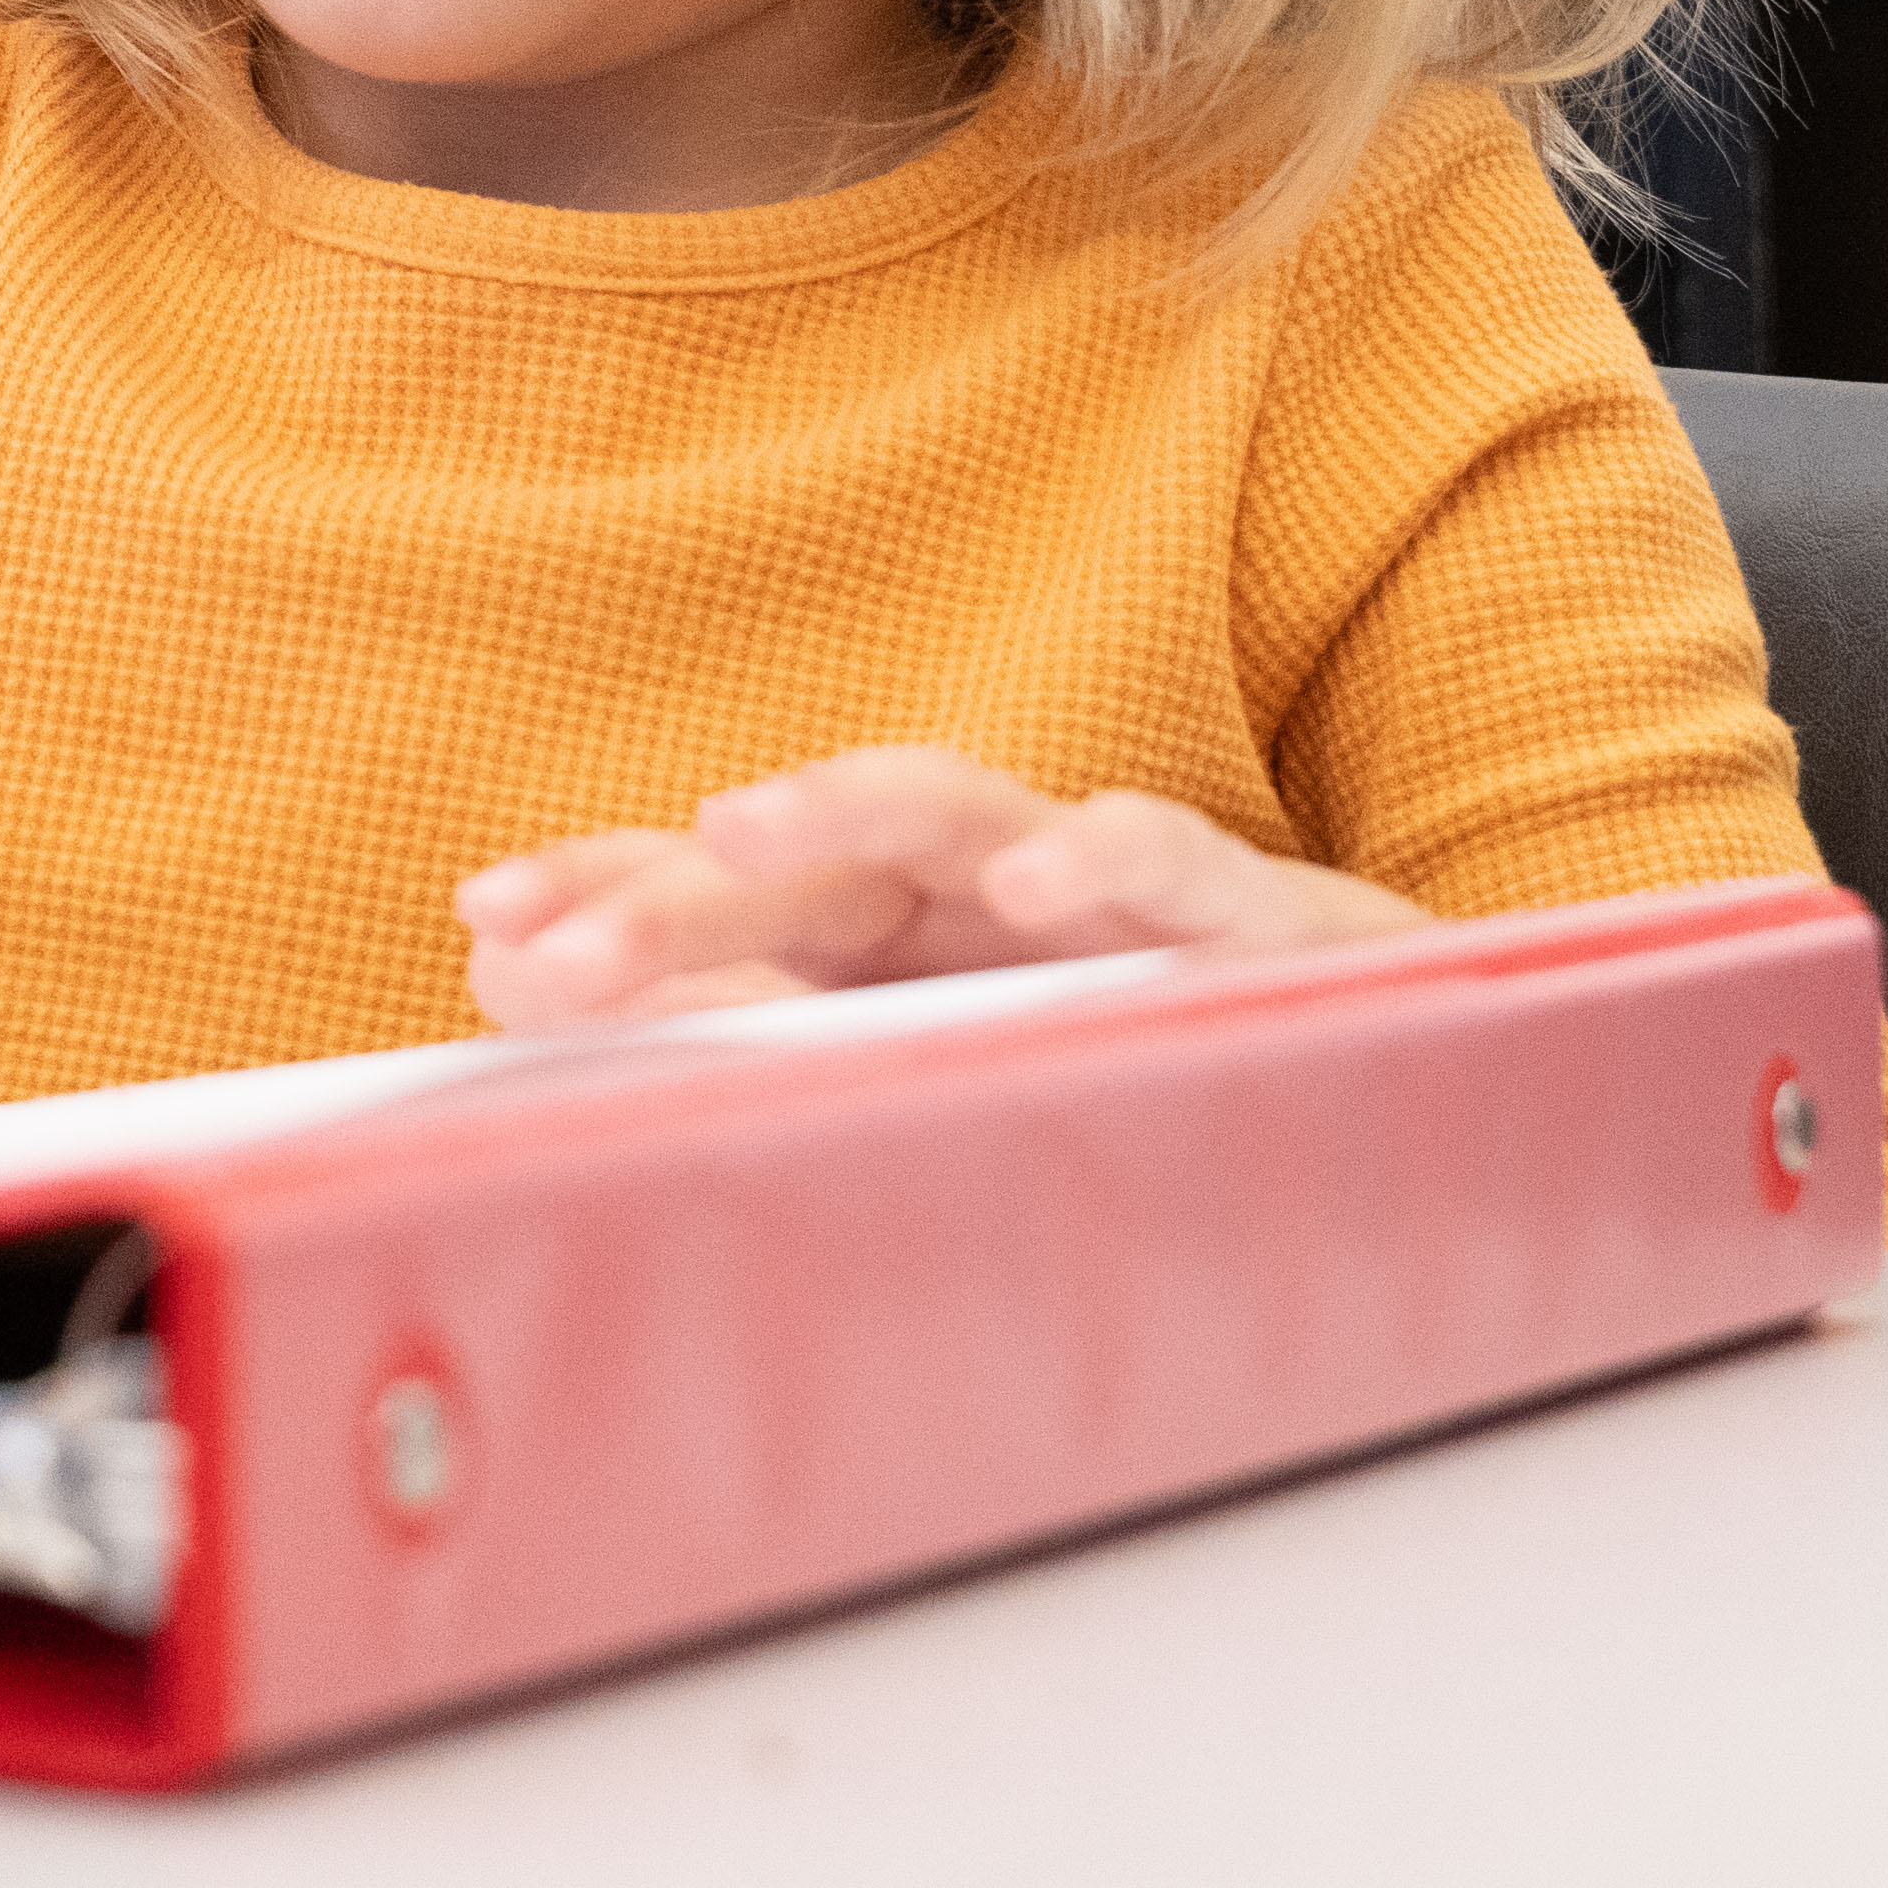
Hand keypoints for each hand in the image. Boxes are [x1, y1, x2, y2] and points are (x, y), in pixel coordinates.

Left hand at [456, 745, 1427, 1030]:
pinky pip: (1173, 870)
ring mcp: (1104, 892)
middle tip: (554, 938)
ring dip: (849, 807)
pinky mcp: (1247, 920)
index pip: (725, 898)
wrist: (1401, 1080)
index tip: (487, 924)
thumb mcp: (923, 1070)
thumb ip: (728, 1032)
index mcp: (895, 934)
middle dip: (677, 890)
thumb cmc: (1133, 1057)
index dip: (609, 894)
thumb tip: (504, 979)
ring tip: (740, 827)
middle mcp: (981, 892)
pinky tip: (1038, 893)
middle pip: (810, 860)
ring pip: (963, 816)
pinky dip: (1104, 864)